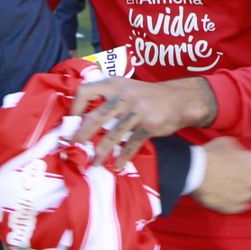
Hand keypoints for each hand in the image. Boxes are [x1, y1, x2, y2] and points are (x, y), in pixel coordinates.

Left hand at [71, 76, 217, 165]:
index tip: (71, 122)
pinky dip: (123, 157)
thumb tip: (83, 119)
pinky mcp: (150, 124)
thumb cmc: (146, 96)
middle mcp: (124, 95)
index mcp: (114, 84)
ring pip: (112, 134)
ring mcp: (138, 110)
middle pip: (96, 117)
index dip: (75, 107)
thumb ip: (108, 98)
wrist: (179, 98)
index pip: (85, 91)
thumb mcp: (126, 87)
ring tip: (94, 163)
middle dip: (82, 135)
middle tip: (74, 147)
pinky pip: (131, 144)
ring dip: (100, 151)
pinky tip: (116, 165)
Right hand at [193, 138, 250, 214]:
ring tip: (239, 185)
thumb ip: (242, 151)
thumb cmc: (210, 155)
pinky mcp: (233, 207)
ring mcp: (243, 196)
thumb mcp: (228, 143)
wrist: (194, 172)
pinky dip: (239, 202)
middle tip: (248, 174)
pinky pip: (242, 207)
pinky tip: (234, 197)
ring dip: (249, 190)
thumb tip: (243, 155)